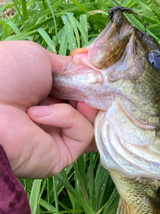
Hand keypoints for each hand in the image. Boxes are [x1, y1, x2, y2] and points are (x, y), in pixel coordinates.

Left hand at [0, 41, 97, 178]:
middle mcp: (52, 116)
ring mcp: (57, 137)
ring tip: (60, 99)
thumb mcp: (38, 58)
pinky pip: (83, 134)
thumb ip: (68, 66)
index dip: (90, 82)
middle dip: (92, 94)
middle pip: (90, 106)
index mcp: (45, 93)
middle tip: (89, 85)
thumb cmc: (4, 75)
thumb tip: (90, 74)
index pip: (80, 90)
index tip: (97, 73)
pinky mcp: (62, 155)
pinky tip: (38, 115)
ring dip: (82, 106)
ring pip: (92, 121)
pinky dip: (67, 119)